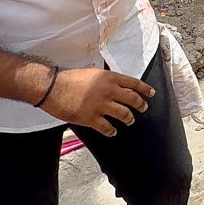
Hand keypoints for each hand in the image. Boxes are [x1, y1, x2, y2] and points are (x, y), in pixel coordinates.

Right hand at [39, 67, 155, 136]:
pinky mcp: (91, 118)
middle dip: (141, 105)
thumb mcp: (92, 73)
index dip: (144, 89)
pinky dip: (112, 131)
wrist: (52, 87)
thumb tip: (115, 84)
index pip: (133, 83)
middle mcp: (108, 90)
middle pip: (132, 99)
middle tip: (143, 108)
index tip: (151, 93)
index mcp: (109, 77)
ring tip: (129, 120)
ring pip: (124, 114)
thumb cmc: (69, 78)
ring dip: (129, 118)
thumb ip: (105, 79)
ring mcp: (100, 105)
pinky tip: (112, 131)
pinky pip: (107, 128)